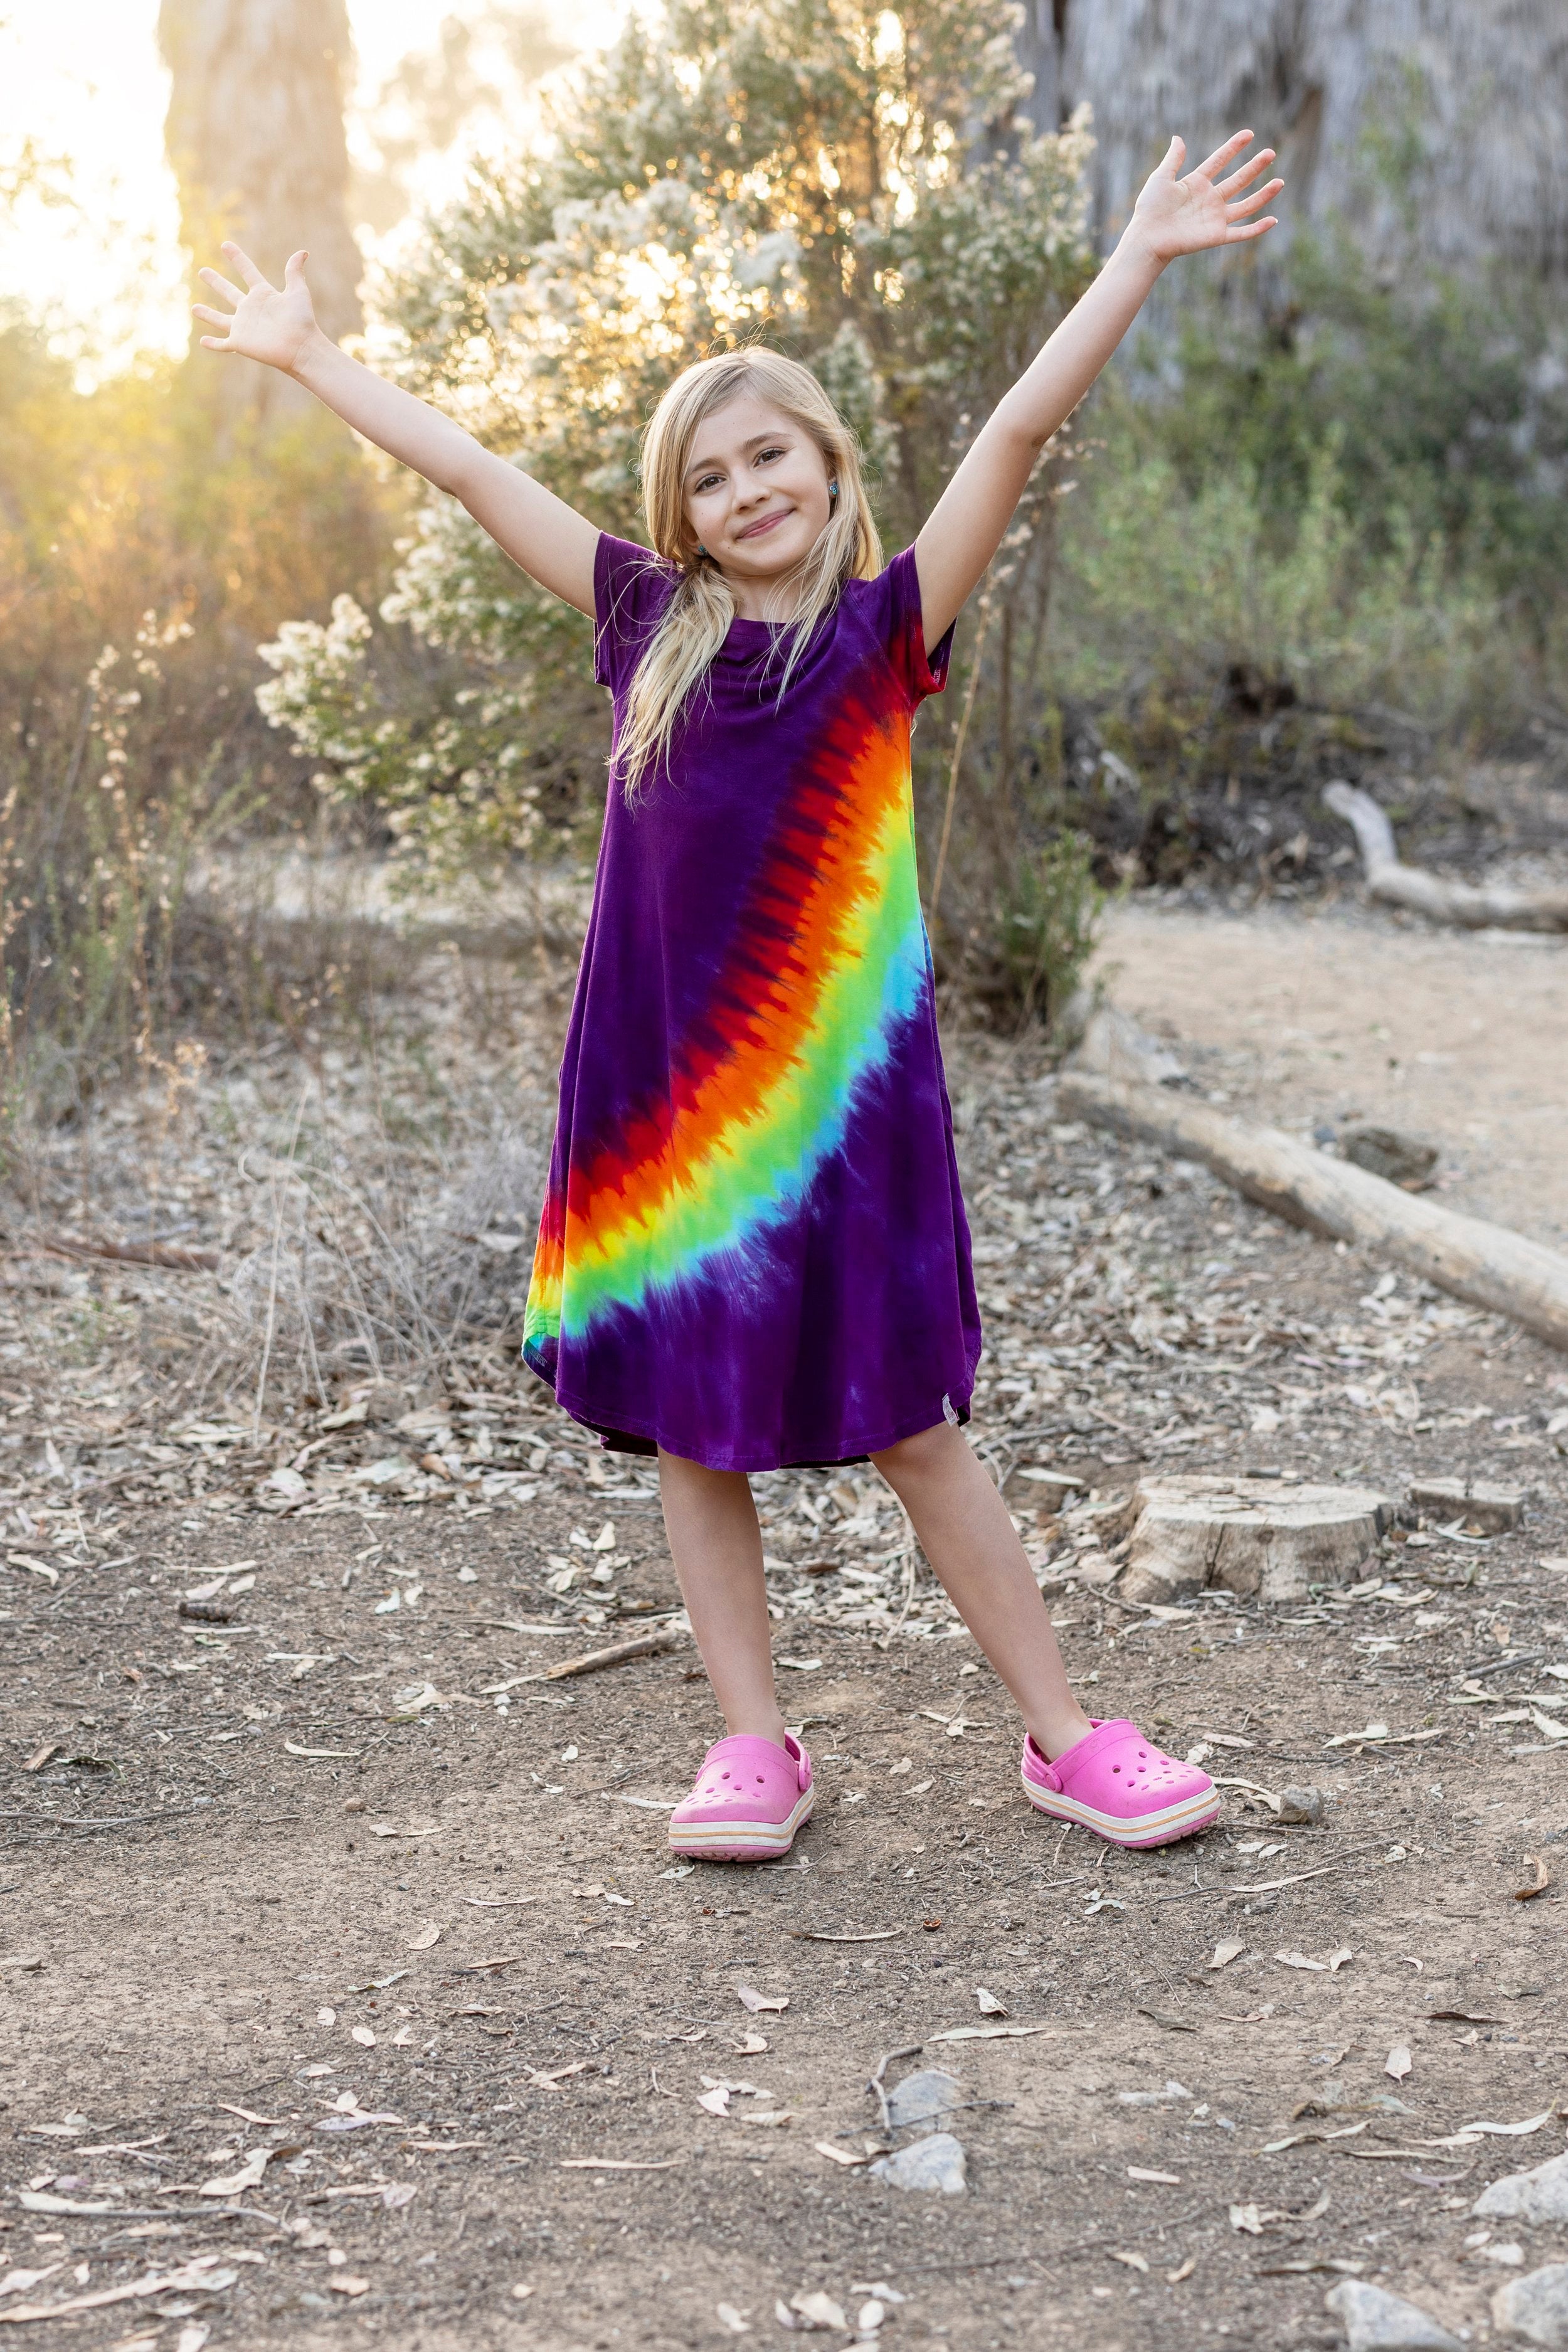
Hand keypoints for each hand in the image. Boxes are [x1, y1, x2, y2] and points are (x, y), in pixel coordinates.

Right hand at [193, 242, 321, 372]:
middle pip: (228, 292)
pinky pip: (222, 344)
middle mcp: (250, 309)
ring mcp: (243, 327)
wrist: (301, 349)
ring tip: (194, 308)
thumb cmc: (302, 322)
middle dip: (215, 282)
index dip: (237, 258)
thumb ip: (294, 273)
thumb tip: (303, 252)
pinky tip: (202, 341)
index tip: (225, 245)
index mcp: (262, 295)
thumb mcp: (298, 293)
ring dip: (207, 314)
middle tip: (202, 271)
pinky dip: (212, 344)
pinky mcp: (240, 343)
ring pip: (220, 319)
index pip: (247, 271)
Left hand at [1126, 131, 1281, 265]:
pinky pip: (1242, 233)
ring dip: (1263, 195)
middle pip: (1238, 180)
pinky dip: (1257, 229)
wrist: (1147, 238)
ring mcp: (1215, 218)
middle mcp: (1210, 199)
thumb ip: (1173, 159)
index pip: (1219, 161)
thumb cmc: (1150, 209)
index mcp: (1197, 183)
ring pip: (1246, 205)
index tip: (1249, 134)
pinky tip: (1273, 220)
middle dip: (1255, 167)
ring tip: (1280, 182)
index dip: (1233, 147)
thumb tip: (1178, 138)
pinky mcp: (1217, 236)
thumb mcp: (1161, 178)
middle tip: (1271, 153)